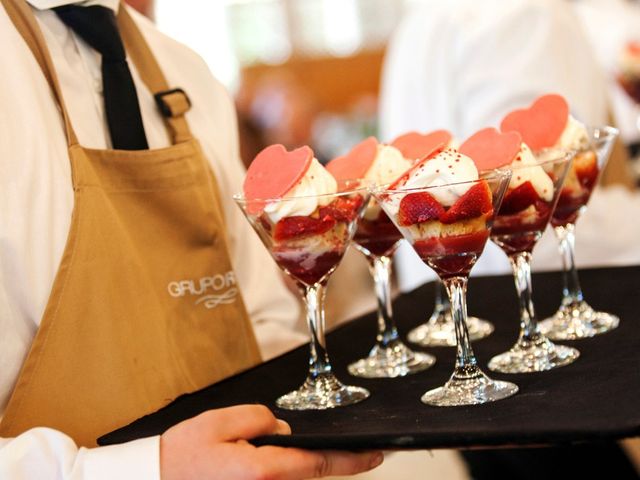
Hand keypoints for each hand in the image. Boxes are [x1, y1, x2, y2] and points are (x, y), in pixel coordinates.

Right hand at [160, 404, 382, 479]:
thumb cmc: (182, 456)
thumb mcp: (220, 422)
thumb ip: (260, 419)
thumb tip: (281, 429)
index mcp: (263, 472)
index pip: (320, 465)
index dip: (353, 460)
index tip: (377, 455)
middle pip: (309, 473)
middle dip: (319, 455)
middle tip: (303, 442)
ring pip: (293, 478)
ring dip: (296, 463)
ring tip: (264, 449)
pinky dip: (283, 469)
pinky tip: (260, 457)